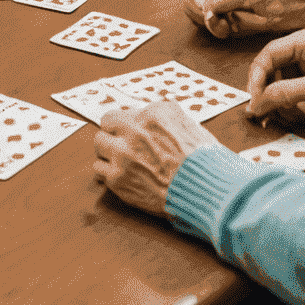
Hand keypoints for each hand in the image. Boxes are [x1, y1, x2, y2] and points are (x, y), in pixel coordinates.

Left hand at [92, 101, 216, 216]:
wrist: (206, 191)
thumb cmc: (202, 160)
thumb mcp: (187, 124)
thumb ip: (163, 116)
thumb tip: (149, 116)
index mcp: (151, 115)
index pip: (119, 113)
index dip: (122, 125)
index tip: (125, 132)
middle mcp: (133, 132)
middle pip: (104, 127)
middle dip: (113, 136)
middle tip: (122, 145)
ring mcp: (123, 156)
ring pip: (99, 146)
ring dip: (109, 152)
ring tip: (122, 161)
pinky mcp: (119, 180)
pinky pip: (100, 169)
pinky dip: (109, 172)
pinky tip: (122, 175)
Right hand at [247, 29, 304, 125]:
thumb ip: (287, 93)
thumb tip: (258, 104)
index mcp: (302, 42)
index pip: (266, 56)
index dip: (255, 79)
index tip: (254, 102)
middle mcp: (303, 53)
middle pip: (271, 72)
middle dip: (267, 95)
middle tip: (264, 116)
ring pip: (281, 86)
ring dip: (280, 104)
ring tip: (288, 117)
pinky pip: (294, 96)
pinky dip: (293, 108)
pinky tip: (301, 116)